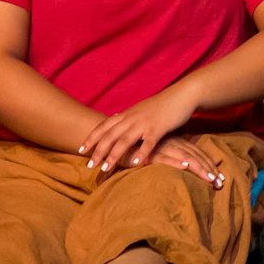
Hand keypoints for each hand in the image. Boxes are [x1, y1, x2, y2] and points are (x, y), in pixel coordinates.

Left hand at [80, 84, 197, 172]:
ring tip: (105, 168)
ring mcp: (145, 123)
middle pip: (110, 136)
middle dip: (98, 151)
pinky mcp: (159, 128)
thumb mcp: (141, 110)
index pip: (104, 126)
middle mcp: (132, 118)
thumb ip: (129, 117)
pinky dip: (141, 154)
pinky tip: (136, 164)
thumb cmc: (163, 104)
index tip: (81, 149)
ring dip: (114, 155)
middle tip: (89, 166)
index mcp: (127, 114)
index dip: (92, 138)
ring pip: (125, 140)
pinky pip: (148, 143)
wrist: (182, 94)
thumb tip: (117, 120)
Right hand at [143, 135, 226, 188]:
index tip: (221, 177)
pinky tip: (185, 166)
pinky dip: (176, 162)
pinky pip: (165, 158)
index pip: (198, 154)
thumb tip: (188, 166)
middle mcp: (173, 144)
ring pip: (185, 158)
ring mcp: (162, 148)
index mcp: (177, 143)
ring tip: (210, 179)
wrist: (118, 139)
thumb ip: (174, 156)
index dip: (210, 165)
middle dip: (210, 170)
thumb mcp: (161, 150)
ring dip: (199, 168)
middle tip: (221, 183)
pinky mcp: (149, 154)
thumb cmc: (141, 147)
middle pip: (196, 157)